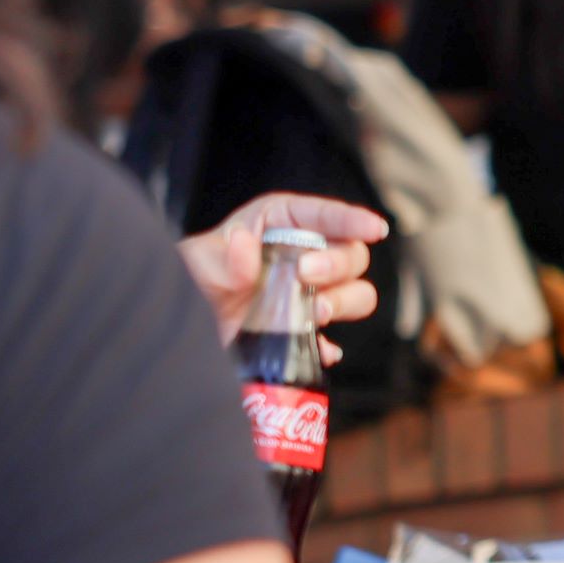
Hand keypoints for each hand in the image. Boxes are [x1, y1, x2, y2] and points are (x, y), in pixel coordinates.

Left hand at [181, 195, 384, 361]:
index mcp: (282, 224)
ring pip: (358, 294)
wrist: (187, 325)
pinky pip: (335, 339)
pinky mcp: (306, 329)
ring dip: (344, 302)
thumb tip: (245, 244)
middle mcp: (306, 255)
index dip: (353, 219)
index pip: (325, 215)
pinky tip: (316, 347)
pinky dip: (328, 346)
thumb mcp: (199, 260)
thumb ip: (222, 257)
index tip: (375, 229)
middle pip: (352, 254)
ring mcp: (310, 294)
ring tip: (315, 312)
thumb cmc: (196, 276)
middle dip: (338, 264)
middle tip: (307, 275)